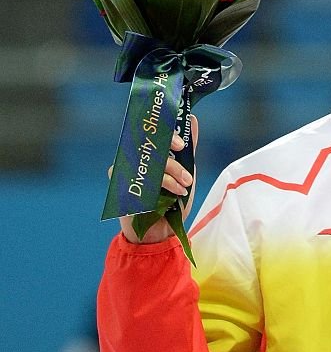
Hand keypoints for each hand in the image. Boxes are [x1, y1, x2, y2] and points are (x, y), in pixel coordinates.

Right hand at [108, 116, 198, 244]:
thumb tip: (192, 119)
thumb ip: (188, 148)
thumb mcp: (186, 172)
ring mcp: (124, 168)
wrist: (163, 232)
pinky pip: (132, 176)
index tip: (181, 145)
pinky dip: (153, 187)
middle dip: (171, 160)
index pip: (151, 130)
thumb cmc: (172, 201)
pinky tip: (164, 198)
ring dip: (167, 176)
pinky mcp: (117, 183)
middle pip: (147, 146)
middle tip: (186, 175)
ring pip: (143, 162)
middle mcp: (134, 155)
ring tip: (182, 189)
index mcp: (149, 149)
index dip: (164, 133)